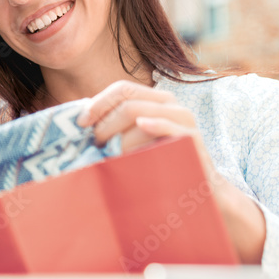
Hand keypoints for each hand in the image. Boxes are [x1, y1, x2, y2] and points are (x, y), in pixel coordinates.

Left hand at [78, 80, 265, 262]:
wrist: (199, 189)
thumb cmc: (160, 165)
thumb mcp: (135, 142)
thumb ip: (115, 127)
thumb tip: (80, 121)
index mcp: (155, 100)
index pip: (122, 89)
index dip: (99, 102)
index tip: (81, 122)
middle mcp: (170, 104)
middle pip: (127, 101)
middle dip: (104, 122)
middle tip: (94, 143)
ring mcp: (183, 119)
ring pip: (139, 113)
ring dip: (117, 133)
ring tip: (108, 151)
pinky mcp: (192, 138)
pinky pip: (169, 126)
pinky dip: (152, 124)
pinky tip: (141, 127)